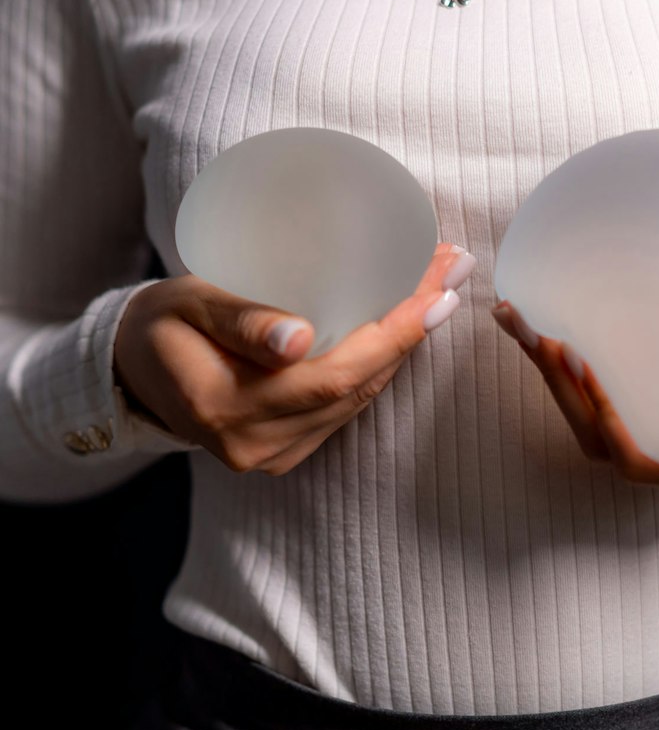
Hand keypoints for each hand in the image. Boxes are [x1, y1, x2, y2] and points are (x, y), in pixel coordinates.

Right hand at [113, 242, 474, 475]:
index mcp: (224, 407)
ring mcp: (272, 455)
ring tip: (439, 291)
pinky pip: (346, 408)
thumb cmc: (162, 324)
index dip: (392, 336)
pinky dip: (378, 366)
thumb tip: (298, 341)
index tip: (437, 290)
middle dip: (413, 331)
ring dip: (405, 346)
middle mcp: (254, 443)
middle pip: (356, 388)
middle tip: (452, 275)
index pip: (332, 375)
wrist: (134, 371)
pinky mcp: (285, 451)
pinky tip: (404, 328)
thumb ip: (239, 319)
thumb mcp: (187, 303)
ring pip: (358, 400)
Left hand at [491, 299, 658, 509]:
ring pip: (598, 434)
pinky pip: (612, 415)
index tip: (577, 357)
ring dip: (557, 381)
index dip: (602, 417)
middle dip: (561, 388)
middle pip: (606, 445)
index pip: (642, 460)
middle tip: (531, 326)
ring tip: (523, 322)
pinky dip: (574, 377)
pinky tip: (548, 334)